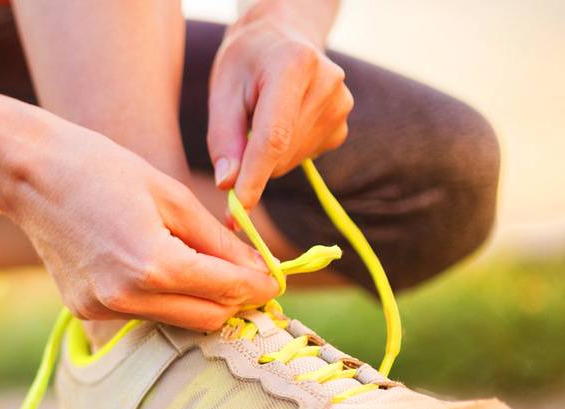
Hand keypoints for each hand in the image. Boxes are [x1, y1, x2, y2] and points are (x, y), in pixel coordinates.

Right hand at [4, 122, 279, 331]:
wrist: (30, 173)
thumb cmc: (102, 169)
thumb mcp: (172, 196)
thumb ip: (219, 242)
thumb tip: (259, 270)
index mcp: (154, 265)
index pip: (228, 291)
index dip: (259, 286)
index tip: (275, 278)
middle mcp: (127, 298)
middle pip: (208, 318)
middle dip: (234, 299)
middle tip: (246, 275)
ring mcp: (103, 309)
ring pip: (177, 322)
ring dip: (199, 301)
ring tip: (202, 265)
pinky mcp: (85, 310)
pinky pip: (143, 315)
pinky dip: (162, 298)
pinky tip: (156, 266)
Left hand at [207, 7, 352, 210]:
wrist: (282, 39)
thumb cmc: (246, 63)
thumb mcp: (223, 90)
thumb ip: (223, 138)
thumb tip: (229, 185)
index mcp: (294, 65)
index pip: (274, 136)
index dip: (254, 178)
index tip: (236, 212)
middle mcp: (328, 83)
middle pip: (280, 153)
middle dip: (251, 162)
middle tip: (238, 133)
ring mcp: (341, 106)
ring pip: (289, 161)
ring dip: (267, 155)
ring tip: (263, 115)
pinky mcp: (342, 127)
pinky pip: (302, 159)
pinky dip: (283, 153)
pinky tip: (283, 121)